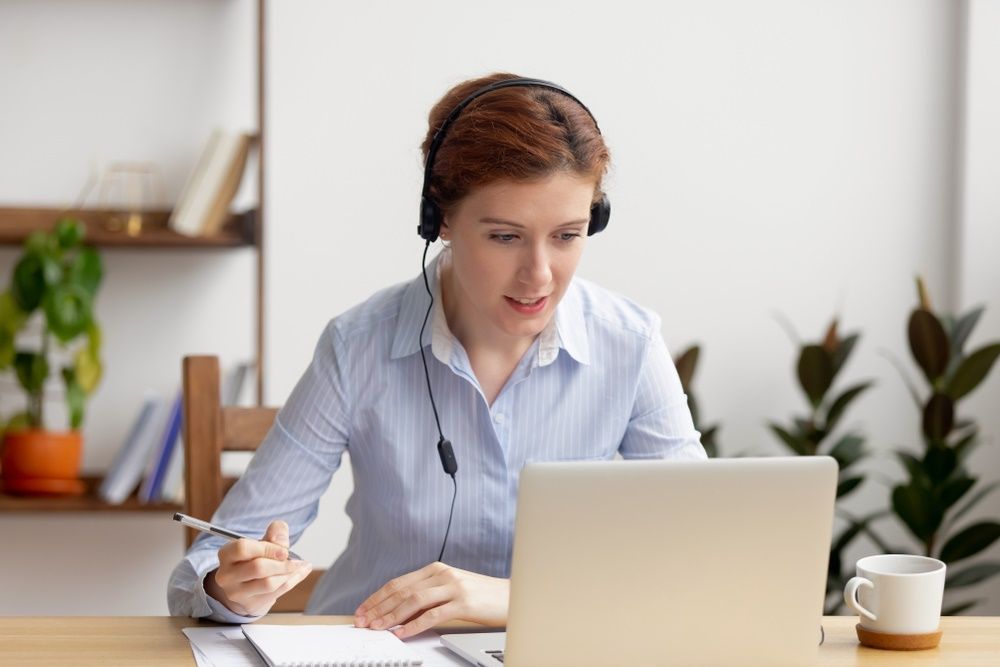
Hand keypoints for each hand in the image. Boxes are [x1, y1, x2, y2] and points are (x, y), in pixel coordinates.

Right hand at [204, 520, 312, 616]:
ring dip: (288, 574)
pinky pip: (276, 593)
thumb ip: (274, 533)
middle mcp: (227, 575)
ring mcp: (236, 593)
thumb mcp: (262, 541)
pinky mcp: (249, 605)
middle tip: (293, 560)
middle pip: (258, 568)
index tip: (284, 550)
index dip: (267, 548)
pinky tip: (299, 573)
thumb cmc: (255, 559)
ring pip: (268, 584)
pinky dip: (292, 581)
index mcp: (226, 554)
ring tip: (297, 566)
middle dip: (281, 563)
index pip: (243, 548)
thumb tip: (282, 540)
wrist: (246, 586)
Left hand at [354, 562, 507, 638]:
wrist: (511, 596)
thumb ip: (427, 594)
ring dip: (391, 616)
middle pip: (402, 590)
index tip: (363, 609)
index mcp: (436, 569)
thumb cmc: (480, 596)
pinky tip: (402, 633)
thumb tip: (398, 610)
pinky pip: (433, 614)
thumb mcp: (450, 589)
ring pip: (413, 601)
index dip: (378, 597)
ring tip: (377, 627)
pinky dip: (414, 625)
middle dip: (378, 607)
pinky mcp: (464, 602)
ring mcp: (453, 587)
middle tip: (363, 621)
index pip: (399, 583)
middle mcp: (442, 574)